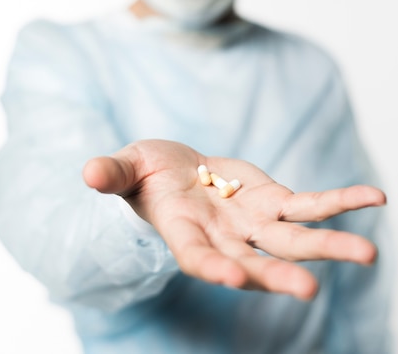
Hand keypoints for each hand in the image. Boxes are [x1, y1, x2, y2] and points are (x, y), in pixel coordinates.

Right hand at [83, 139, 385, 300]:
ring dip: (329, 245)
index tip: (230, 277)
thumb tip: (89, 172)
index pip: (197, 256)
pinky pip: (310, 204)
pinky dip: (340, 202)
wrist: (179, 174)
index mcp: (184, 232)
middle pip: (254, 260)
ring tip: (368, 255)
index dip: (211, 266)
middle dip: (280, 274)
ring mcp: (254, 222)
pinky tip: (374, 199)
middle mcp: (224, 237)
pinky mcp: (273, 201)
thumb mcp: (125, 168)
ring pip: (294, 239)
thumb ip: (112, 173)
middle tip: (310, 291)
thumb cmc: (146, 175)